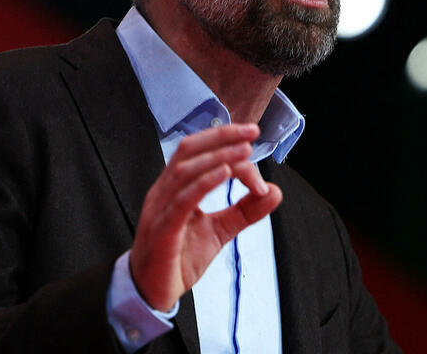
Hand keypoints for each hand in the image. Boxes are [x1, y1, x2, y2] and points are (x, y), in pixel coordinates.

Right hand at [128, 123, 282, 311]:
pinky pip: (182, 200)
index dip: (226, 146)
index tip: (253, 146)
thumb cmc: (177, 259)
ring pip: (186, 171)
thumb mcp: (218, 231)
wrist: (152, 294)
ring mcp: (160, 209)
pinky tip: (224, 173)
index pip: (198, 154)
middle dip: (221, 137)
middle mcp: (163, 192)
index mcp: (173, 187)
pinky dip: (204, 182)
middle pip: (188, 151)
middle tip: (251, 131)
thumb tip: (274, 191)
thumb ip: (244, 211)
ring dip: (217, 156)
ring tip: (244, 151)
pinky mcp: (163, 230)